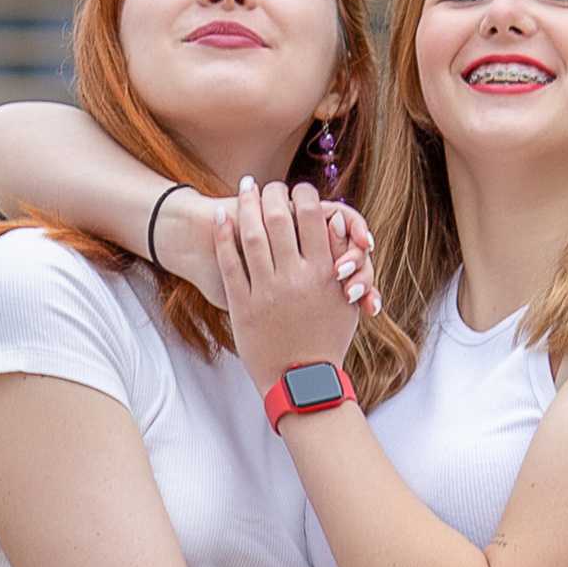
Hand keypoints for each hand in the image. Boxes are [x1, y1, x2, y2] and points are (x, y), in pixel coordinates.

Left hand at [150, 189, 375, 319]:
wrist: (301, 382)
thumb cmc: (328, 340)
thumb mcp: (346, 302)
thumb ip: (342, 262)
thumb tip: (335, 220)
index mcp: (325, 273)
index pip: (313, 214)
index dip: (303, 194)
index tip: (297, 191)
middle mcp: (295, 278)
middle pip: (280, 216)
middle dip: (272, 192)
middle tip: (266, 184)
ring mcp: (267, 291)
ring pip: (252, 234)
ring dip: (246, 204)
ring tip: (245, 188)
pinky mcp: (243, 306)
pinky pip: (231, 263)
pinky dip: (224, 236)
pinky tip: (221, 217)